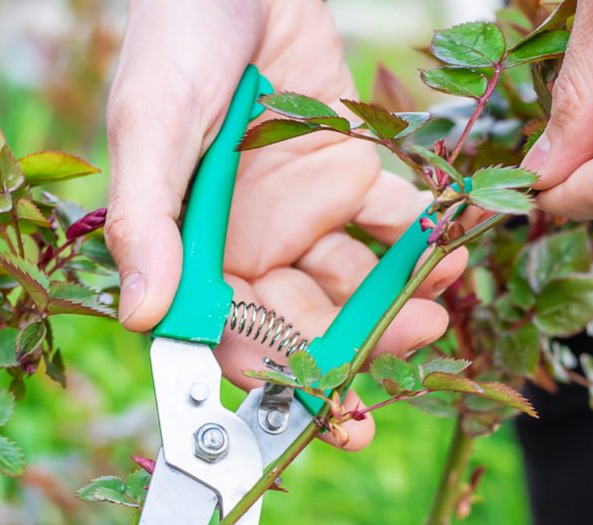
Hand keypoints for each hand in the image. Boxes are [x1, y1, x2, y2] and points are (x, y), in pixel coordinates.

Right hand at [105, 0, 466, 448]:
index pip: (232, 337)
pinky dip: (419, 240)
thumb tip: (143, 317)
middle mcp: (246, 245)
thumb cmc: (178, 34)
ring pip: (353, 282)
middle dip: (358, 343)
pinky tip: (449, 250)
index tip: (336, 418)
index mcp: (190, 251)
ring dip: (399, 298)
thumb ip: (144, 219)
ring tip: (441, 294)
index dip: (279, 384)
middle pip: (305, 323)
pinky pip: (387, 224)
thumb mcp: (152, 123)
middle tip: (412, 343)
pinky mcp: (348, 176)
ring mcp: (301, 214)